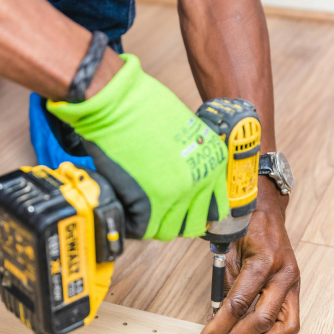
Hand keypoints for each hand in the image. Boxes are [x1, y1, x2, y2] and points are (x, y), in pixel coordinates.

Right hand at [47, 54, 228, 240]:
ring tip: (141, 208)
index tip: (185, 210)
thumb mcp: (185, 129)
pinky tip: (128, 206)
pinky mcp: (149, 203)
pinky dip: (133, 222)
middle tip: (159, 211)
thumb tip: (183, 177)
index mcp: (213, 162)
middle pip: (193, 223)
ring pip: (168, 230)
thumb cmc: (144, 107)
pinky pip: (143, 229)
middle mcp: (200, 181)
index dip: (198, 210)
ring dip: (154, 223)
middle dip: (176, 219)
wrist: (117, 102)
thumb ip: (191, 157)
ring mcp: (176, 194)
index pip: (215, 205)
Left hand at [197, 177, 300, 333]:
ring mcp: (294, 282)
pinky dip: (271, 332)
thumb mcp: (227, 252)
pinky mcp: (295, 288)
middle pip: (262, 320)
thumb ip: (225, 286)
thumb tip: (216, 317)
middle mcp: (284, 273)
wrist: (266, 209)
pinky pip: (289, 320)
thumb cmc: (246, 226)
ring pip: (284, 326)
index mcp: (264, 261)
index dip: (219, 325)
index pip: (239, 304)